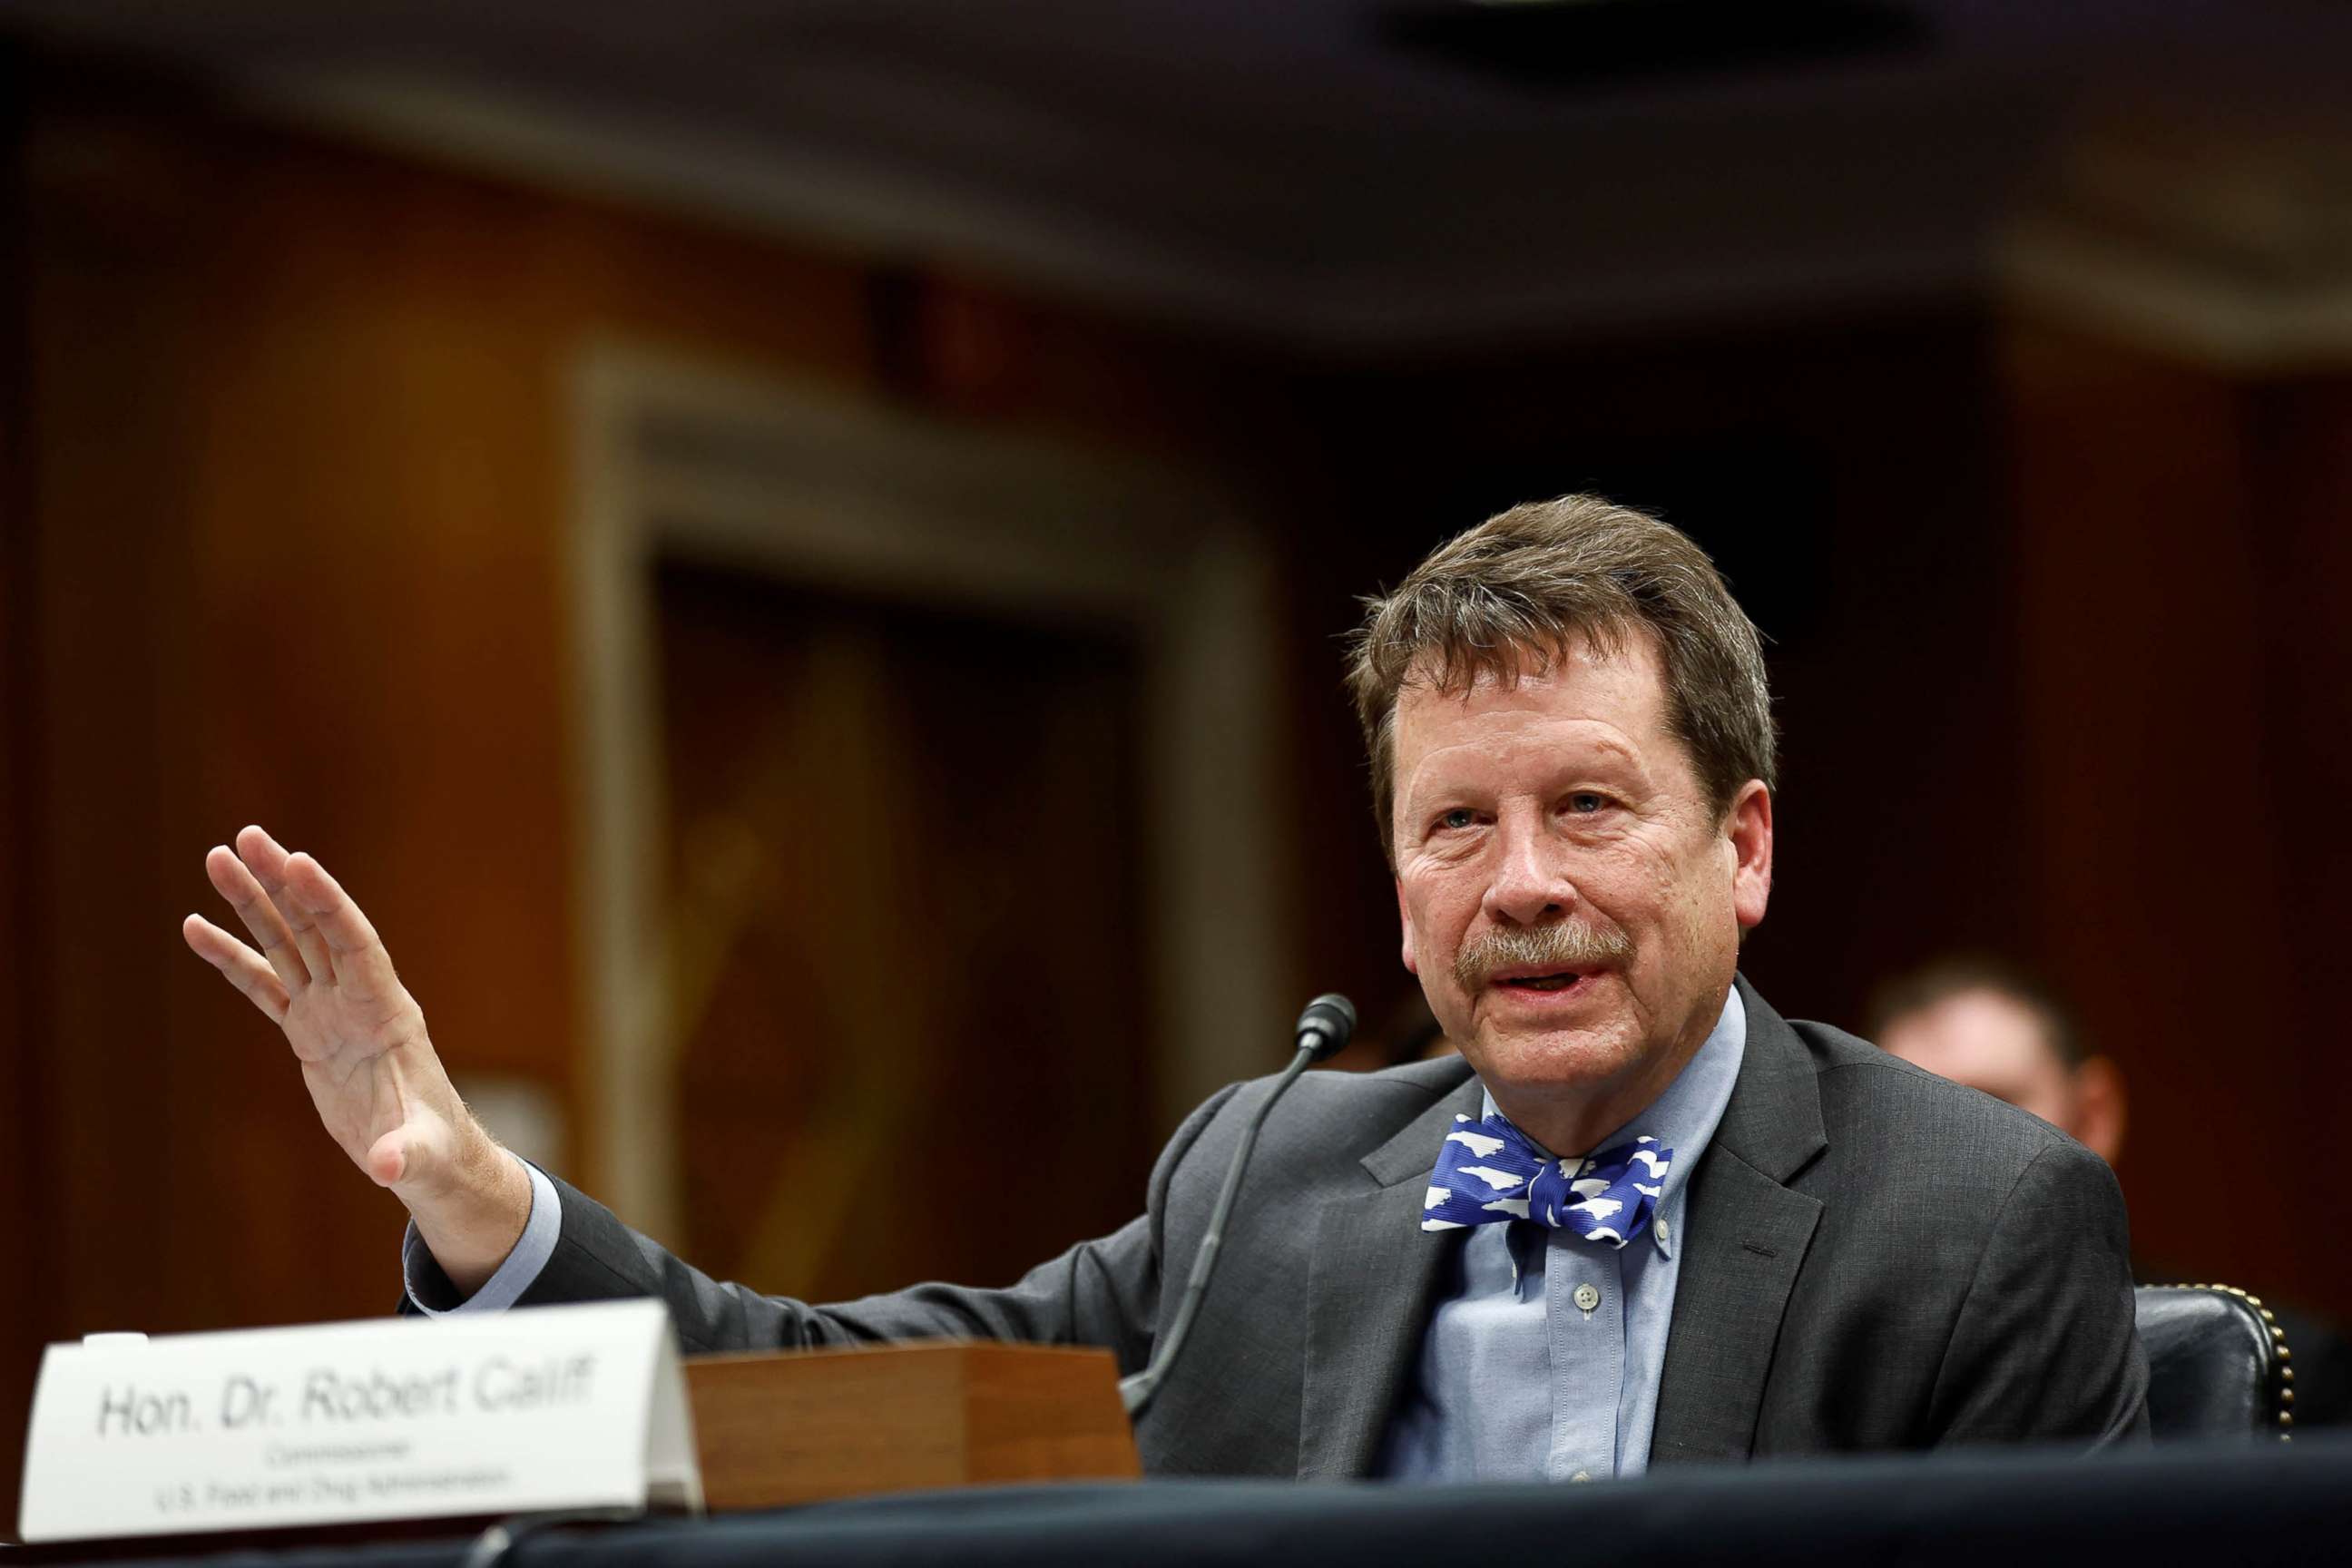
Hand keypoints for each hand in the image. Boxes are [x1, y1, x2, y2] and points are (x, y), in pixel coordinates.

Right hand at [183, 826, 530, 1292]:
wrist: (427, 1152)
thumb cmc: (433, 1149)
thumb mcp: (421, 1155)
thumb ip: (405, 1157)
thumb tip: (388, 1171)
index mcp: (387, 1012)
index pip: (354, 944)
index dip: (328, 904)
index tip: (298, 863)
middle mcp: (358, 998)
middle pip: (316, 928)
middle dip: (283, 883)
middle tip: (247, 837)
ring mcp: (331, 1010)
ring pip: (287, 944)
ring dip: (254, 904)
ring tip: (217, 858)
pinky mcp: (308, 1030)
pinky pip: (264, 984)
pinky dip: (232, 957)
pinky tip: (196, 927)